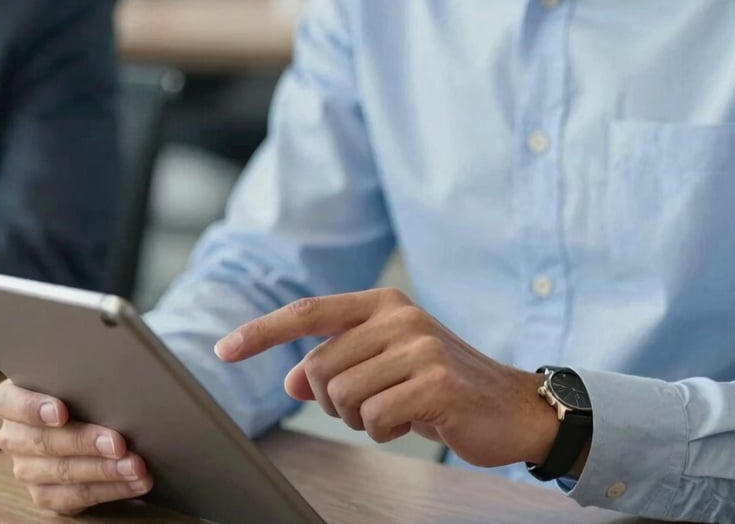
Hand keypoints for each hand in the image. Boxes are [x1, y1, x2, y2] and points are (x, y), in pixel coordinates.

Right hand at [0, 379, 151, 514]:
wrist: (85, 411)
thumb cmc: (81, 384)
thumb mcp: (74, 372)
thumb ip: (81, 372)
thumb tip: (118, 366)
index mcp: (11, 401)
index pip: (11, 402)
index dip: (34, 408)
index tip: (61, 413)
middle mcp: (15, 437)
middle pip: (44, 443)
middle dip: (86, 443)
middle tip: (119, 443)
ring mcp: (27, 469)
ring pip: (64, 473)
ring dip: (105, 471)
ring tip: (136, 466)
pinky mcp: (46, 494)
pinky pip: (77, 497)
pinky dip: (112, 489)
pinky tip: (136, 482)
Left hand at [215, 288, 557, 467]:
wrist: (512, 405)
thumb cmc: (442, 383)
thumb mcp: (385, 365)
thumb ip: (338, 362)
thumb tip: (290, 379)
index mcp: (382, 303)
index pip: (308, 312)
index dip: (261, 330)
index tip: (223, 349)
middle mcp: (398, 315)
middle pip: (320, 368)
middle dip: (334, 400)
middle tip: (374, 403)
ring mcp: (419, 345)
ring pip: (343, 396)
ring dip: (361, 417)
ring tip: (398, 408)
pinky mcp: (435, 380)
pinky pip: (375, 419)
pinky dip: (386, 430)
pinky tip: (417, 419)